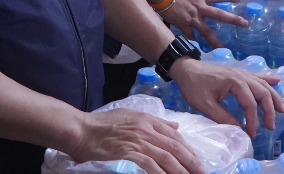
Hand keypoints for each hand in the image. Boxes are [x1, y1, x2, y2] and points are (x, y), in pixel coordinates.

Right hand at [65, 108, 201, 173]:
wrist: (82, 129)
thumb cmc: (103, 124)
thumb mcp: (131, 116)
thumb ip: (154, 122)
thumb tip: (174, 127)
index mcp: (148, 119)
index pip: (174, 135)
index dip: (188, 149)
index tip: (197, 160)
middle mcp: (146, 128)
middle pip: (174, 146)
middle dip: (190, 161)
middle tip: (202, 172)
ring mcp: (138, 140)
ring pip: (165, 156)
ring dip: (180, 169)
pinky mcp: (128, 151)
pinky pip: (149, 164)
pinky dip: (160, 173)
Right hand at [158, 0, 244, 49]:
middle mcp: (200, 7)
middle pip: (220, 15)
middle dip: (233, 19)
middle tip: (245, 24)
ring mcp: (192, 17)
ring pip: (206, 31)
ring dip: (214, 41)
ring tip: (222, 48)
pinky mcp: (183, 24)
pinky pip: (190, 35)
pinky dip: (193, 40)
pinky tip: (196, 46)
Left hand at [170, 57, 281, 137]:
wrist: (185, 69)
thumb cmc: (193, 85)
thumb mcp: (205, 105)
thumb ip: (223, 117)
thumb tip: (239, 129)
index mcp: (235, 81)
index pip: (250, 103)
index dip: (253, 120)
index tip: (251, 134)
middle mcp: (242, 75)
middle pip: (262, 92)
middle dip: (269, 110)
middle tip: (271, 126)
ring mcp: (241, 73)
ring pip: (263, 84)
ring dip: (273, 96)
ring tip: (282, 110)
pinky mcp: (238, 73)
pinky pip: (257, 76)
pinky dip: (268, 80)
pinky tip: (277, 80)